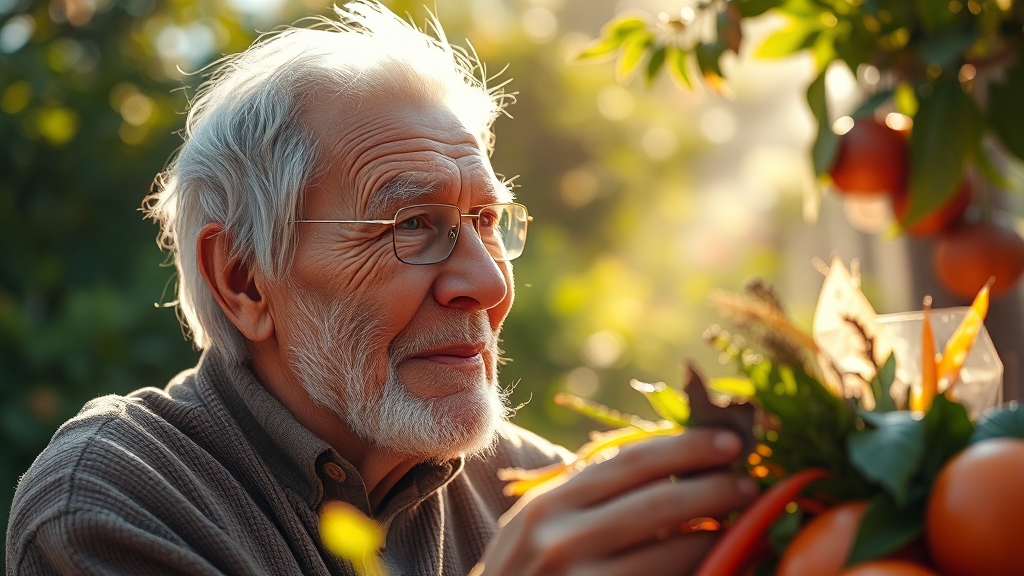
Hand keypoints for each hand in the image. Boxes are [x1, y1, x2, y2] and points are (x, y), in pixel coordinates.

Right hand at [471, 428, 757, 575]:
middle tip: (749, 485)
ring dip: (717, 537)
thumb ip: (588, 495)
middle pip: (659, 502)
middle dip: (715, 489)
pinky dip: (700, 570)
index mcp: (550, 505)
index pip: (632, 462)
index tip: (729, 443)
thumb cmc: (525, 571)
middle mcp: (563, 542)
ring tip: (740, 527)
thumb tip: (673, 462)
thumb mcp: (540, 524)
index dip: (688, 448)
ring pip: (674, 553)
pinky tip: (718, 562)